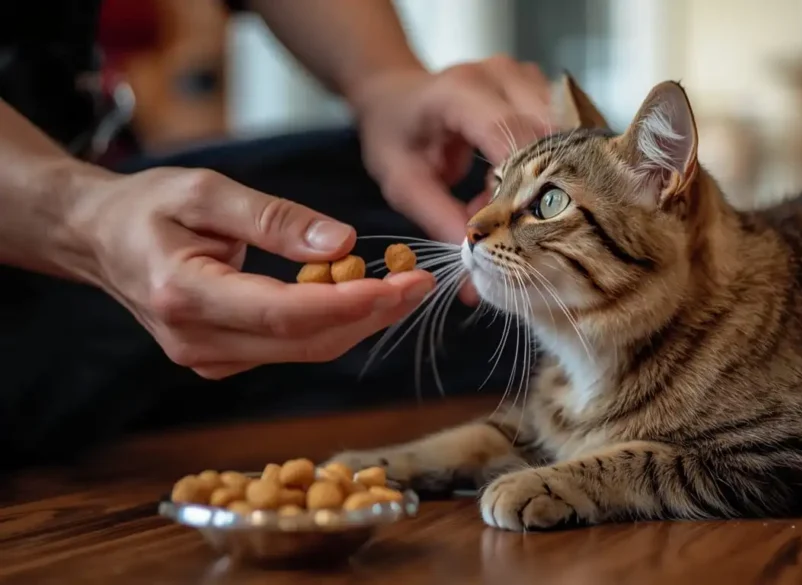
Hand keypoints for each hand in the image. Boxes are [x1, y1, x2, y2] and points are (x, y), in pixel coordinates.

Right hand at [69, 167, 434, 379]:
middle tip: (419, 283)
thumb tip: (341, 244)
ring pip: (304, 350)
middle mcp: (195, 340)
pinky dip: (329, 325)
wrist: (98, 238)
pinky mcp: (220, 360)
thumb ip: (274, 219)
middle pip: (305, 340)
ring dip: (358, 322)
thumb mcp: (206, 192)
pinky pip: (289, 348)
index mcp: (185, 294)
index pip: (287, 312)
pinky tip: (356, 296)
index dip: (352, 302)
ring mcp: (206, 359)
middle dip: (372, 314)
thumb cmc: (147, 207)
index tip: (404, 283)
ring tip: (401, 286)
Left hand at [352, 57, 552, 299]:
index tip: (516, 229)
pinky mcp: (538, 86)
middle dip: (536, 187)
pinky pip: (557, 133)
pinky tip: (513, 185)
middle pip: (546, 136)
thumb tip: (479, 267)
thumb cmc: (395, 136)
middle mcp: (499, 75)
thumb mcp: (404, 185)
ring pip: (559, 137)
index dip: (520, 184)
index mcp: (460, 92)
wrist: (397, 96)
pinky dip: (542, 165)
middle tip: (516, 227)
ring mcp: (523, 76)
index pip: (509, 134)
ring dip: (540, 177)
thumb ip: (441, 221)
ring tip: (506, 203)